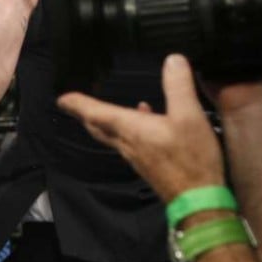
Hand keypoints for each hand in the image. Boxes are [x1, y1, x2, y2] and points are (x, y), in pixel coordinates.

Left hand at [57, 54, 224, 202]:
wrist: (199, 201)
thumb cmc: (191, 159)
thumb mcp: (189, 116)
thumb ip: (179, 86)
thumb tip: (172, 59)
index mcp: (129, 129)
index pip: (94, 113)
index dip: (77, 103)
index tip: (61, 98)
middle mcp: (127, 143)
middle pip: (98, 126)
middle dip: (84, 114)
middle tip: (73, 105)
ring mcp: (136, 156)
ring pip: (113, 135)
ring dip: (105, 121)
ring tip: (104, 108)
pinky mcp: (149, 165)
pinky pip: (130, 141)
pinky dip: (129, 128)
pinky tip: (146, 118)